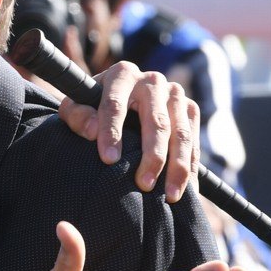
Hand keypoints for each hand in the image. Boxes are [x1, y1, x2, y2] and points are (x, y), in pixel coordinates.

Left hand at [57, 61, 199, 201]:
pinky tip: (187, 189)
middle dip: (152, 156)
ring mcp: (175, 94)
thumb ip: (76, 115)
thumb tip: (91, 131)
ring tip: (171, 195)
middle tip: (144, 185)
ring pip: (181, 133)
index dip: (111, 133)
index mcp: (122, 74)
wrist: (123, 97)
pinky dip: (191, 166)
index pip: (115, 105)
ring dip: (178, 166)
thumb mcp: (77, 105)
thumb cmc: (94, 105)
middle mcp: (152, 80)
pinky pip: (194, 140)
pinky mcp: (190, 109)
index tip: (108, 160)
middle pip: (156, 122)